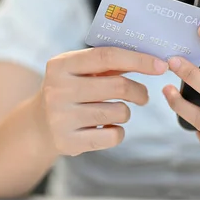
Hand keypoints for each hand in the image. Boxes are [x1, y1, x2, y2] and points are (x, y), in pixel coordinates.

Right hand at [38, 47, 168, 156]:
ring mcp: (61, 117)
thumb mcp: (81, 71)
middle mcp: (58, 89)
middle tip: (143, 96)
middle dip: (139, 91)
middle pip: (118, 86)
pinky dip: (118, 131)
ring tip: (115, 111)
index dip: (138, 59)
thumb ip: (110, 64)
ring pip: (119, 112)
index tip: (161, 65)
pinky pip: (113, 136)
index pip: (106, 56)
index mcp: (61, 65)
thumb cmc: (71, 90)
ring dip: (126, 112)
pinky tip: (106, 128)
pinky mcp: (68, 142)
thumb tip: (152, 61)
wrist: (38, 125)